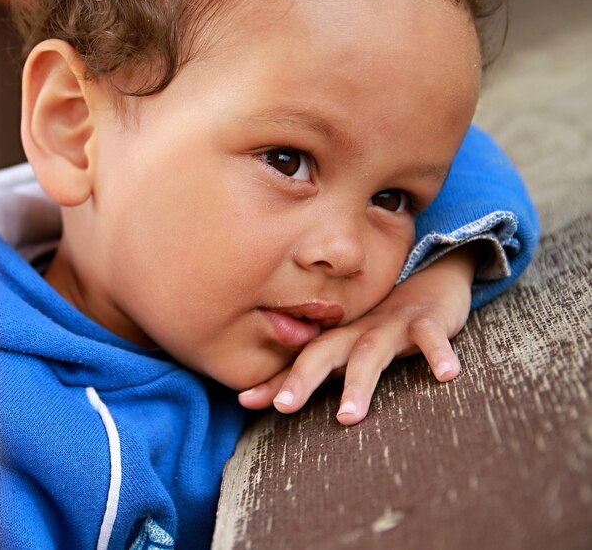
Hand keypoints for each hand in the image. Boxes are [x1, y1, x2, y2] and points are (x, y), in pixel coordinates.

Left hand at [238, 243, 479, 425]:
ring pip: (371, 351)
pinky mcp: (427, 318)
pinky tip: (446, 374)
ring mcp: (392, 323)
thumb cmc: (386, 322)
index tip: (244, 401)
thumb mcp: (355, 346)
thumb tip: (279, 397)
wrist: (431, 275)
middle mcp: (359, 329)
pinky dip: (437, 352)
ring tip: (348, 416)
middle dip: (302, 376)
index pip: (302, 360)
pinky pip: (432, 335)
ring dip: (359, 381)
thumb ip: (325, 369)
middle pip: (326, 351)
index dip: (275, 380)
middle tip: (283, 406)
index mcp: (340, 338)